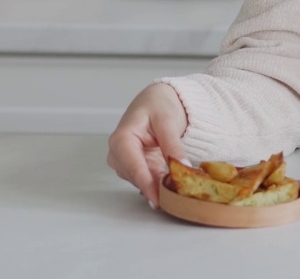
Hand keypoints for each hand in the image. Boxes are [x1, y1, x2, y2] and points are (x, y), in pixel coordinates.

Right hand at [106, 82, 187, 207]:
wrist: (157, 101)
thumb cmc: (158, 105)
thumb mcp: (167, 121)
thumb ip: (172, 145)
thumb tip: (182, 167)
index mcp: (121, 139)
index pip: (134, 167)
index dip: (147, 185)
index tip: (160, 200)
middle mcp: (118, 154)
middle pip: (137, 177)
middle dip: (156, 187)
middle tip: (179, 196)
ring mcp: (125, 162)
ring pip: (142, 181)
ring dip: (159, 186)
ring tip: (180, 189)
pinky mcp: (136, 167)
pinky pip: (147, 180)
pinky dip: (160, 183)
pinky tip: (173, 185)